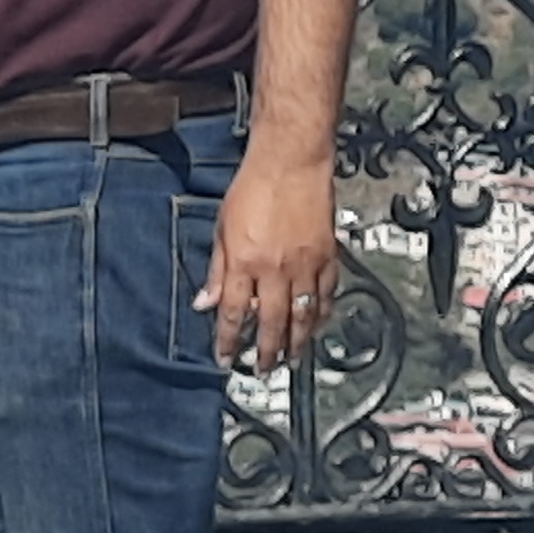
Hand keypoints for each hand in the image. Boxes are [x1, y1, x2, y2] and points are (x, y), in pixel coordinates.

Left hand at [202, 151, 336, 370]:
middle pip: (272, 323)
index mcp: (244, 263)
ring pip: (303, 315)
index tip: (226, 358)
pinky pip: (326, 295)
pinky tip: (315, 325)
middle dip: (267, 352)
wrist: (291, 163)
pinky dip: (321, 314)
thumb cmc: (253, 187)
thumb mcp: (222, 228)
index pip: (234, 314)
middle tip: (264, 370)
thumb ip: (217, 270)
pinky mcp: (328, 257)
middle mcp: (275, 269)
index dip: (229, 341)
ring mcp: (305, 265)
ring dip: (297, 342)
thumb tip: (205, 302)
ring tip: (291, 359)